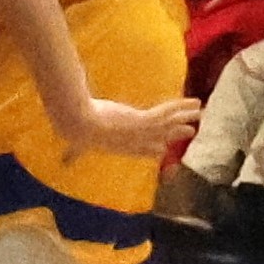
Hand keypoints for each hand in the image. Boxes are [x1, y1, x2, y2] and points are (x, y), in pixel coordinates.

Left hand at [77, 92, 201, 165]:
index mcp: (123, 148)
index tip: (162, 149)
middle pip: (162, 138)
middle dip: (175, 134)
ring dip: (185, 118)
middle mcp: (136, 141)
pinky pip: (169, 111)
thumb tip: (63, 161)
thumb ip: (74, 153)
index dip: (153, 149)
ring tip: (200, 115)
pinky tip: (196, 102)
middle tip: (189, 132)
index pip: (143, 150)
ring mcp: (142, 131)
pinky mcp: (144, 120)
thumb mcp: (78, 144)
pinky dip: (183, 106)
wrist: (78, 124)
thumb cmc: (76, 132)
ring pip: (170, 124)